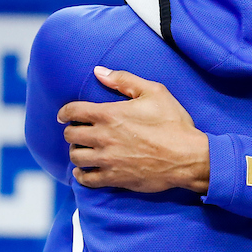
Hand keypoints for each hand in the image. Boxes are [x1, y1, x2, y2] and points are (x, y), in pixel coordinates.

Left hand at [57, 66, 210, 193]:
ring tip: (83, 150)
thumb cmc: (173, 124)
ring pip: (76, 156)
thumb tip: (99, 71)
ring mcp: (107, 160)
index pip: (73, 111)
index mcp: (109, 114)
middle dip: (72, 131)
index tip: (64, 115)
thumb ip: (124, 79)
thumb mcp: (155, 92)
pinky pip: (86, 179)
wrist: (188, 157)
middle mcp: (103, 137)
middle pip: (71, 135)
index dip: (65, 112)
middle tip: (79, 132)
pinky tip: (85, 170)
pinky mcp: (114, 178)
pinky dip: (81, 174)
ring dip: (76, 152)